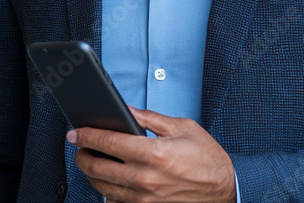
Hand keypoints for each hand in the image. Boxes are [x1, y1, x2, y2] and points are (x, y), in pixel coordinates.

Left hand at [68, 106, 235, 202]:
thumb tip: (123, 109)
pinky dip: (108, 192)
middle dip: (83, 155)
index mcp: (153, 154)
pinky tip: (110, 181)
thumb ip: (148, 118)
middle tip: (80, 146)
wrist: (227, 190)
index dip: (86, 135)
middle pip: (98, 167)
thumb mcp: (182, 127)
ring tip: (92, 160)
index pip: (107, 142)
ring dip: (92, 173)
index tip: (75, 132)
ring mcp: (145, 199)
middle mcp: (146, 179)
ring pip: (103, 187)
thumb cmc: (208, 159)